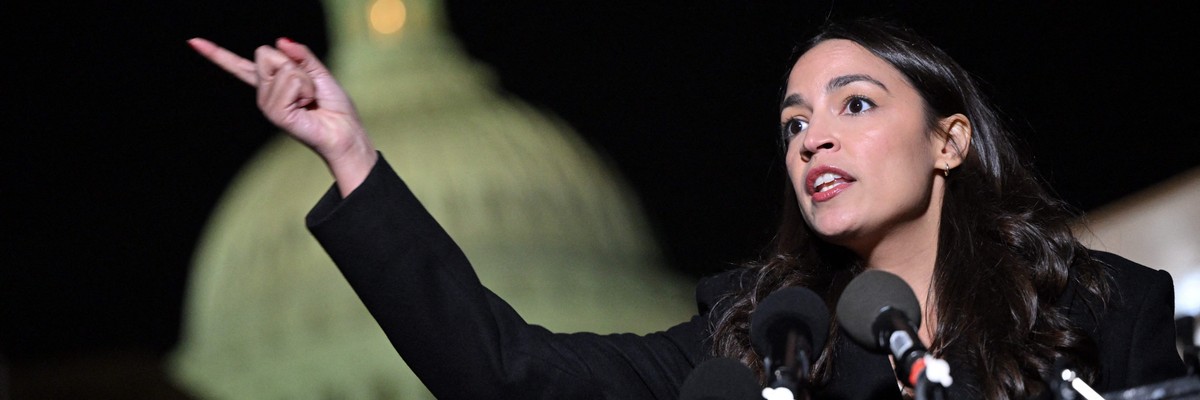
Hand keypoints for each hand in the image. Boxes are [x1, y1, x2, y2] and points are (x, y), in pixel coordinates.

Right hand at [187, 37, 376, 195]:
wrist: (344, 131)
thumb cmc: (334, 106)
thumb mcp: (318, 72)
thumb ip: (301, 55)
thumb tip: (281, 41)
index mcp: (271, 84)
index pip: (240, 66)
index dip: (217, 54)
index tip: (193, 42)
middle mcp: (264, 94)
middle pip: (264, 53)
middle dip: (292, 63)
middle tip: (307, 87)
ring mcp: (267, 104)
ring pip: (282, 67)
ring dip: (304, 79)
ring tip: (309, 98)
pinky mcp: (275, 113)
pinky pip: (290, 81)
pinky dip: (305, 88)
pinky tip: (307, 105)